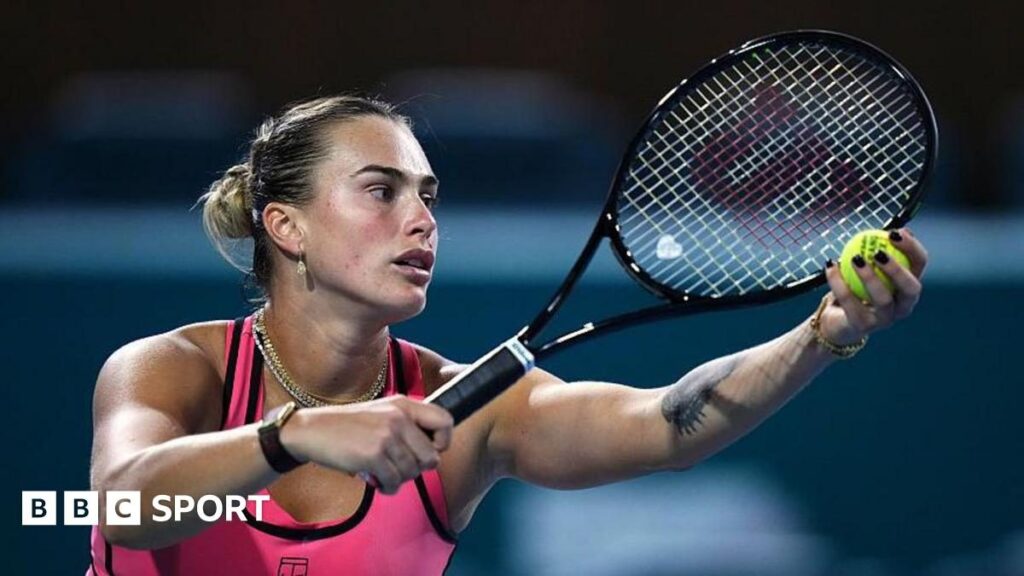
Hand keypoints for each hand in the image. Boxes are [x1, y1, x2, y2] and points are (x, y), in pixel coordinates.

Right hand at [280, 396, 452, 493]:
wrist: (311, 431)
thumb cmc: (348, 426)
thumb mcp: (382, 412)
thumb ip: (408, 425)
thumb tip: (434, 452)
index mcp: (404, 405)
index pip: (446, 421)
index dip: (442, 442)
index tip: (427, 451)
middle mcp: (399, 418)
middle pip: (432, 457)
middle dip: (417, 469)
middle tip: (398, 468)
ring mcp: (386, 436)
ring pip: (412, 473)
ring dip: (398, 480)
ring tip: (381, 472)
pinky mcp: (373, 456)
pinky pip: (394, 482)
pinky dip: (385, 487)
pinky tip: (373, 479)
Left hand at [820, 228, 927, 344]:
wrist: (837, 321)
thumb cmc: (858, 290)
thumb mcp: (870, 268)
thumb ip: (879, 252)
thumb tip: (893, 229)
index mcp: (908, 287)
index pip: (919, 265)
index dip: (911, 247)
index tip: (894, 232)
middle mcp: (903, 306)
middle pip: (910, 288)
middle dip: (897, 269)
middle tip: (879, 253)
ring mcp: (885, 319)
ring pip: (882, 298)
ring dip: (869, 276)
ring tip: (855, 258)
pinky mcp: (863, 326)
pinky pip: (850, 302)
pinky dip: (838, 282)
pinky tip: (830, 265)